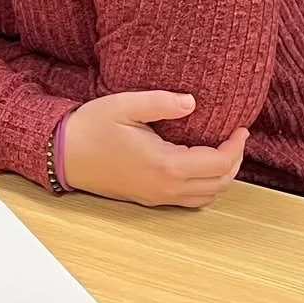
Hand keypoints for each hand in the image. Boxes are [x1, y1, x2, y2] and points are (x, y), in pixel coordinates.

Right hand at [59, 91, 248, 208]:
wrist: (62, 154)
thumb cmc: (91, 128)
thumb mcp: (125, 105)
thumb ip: (161, 102)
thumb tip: (193, 102)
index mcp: (165, 165)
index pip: (219, 163)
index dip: (237, 146)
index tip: (242, 128)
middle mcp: (166, 188)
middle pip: (219, 184)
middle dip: (235, 161)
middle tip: (236, 138)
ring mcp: (157, 197)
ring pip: (207, 197)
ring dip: (222, 177)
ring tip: (222, 152)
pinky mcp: (148, 199)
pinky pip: (190, 200)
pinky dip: (205, 187)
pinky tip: (198, 166)